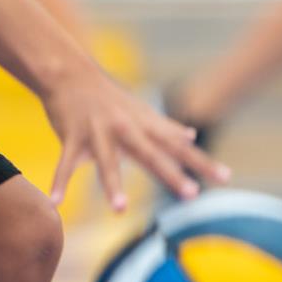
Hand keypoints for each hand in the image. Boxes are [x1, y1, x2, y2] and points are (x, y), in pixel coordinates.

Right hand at [45, 71, 227, 210]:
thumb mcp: (141, 110)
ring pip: (106, 160)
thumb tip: (192, 136)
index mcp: (144, 125)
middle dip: (171, 174)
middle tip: (192, 194)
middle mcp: (125, 128)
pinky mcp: (71, 135)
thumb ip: (166, 127)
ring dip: (112, 184)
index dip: (202, 162)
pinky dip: (59, 182)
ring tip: (120, 209)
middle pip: (151, 154)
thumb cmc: (108, 96)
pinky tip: (55, 202)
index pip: (179, 147)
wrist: (69, 72)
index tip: (225, 177)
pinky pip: (65, 162)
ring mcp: (97, 132)